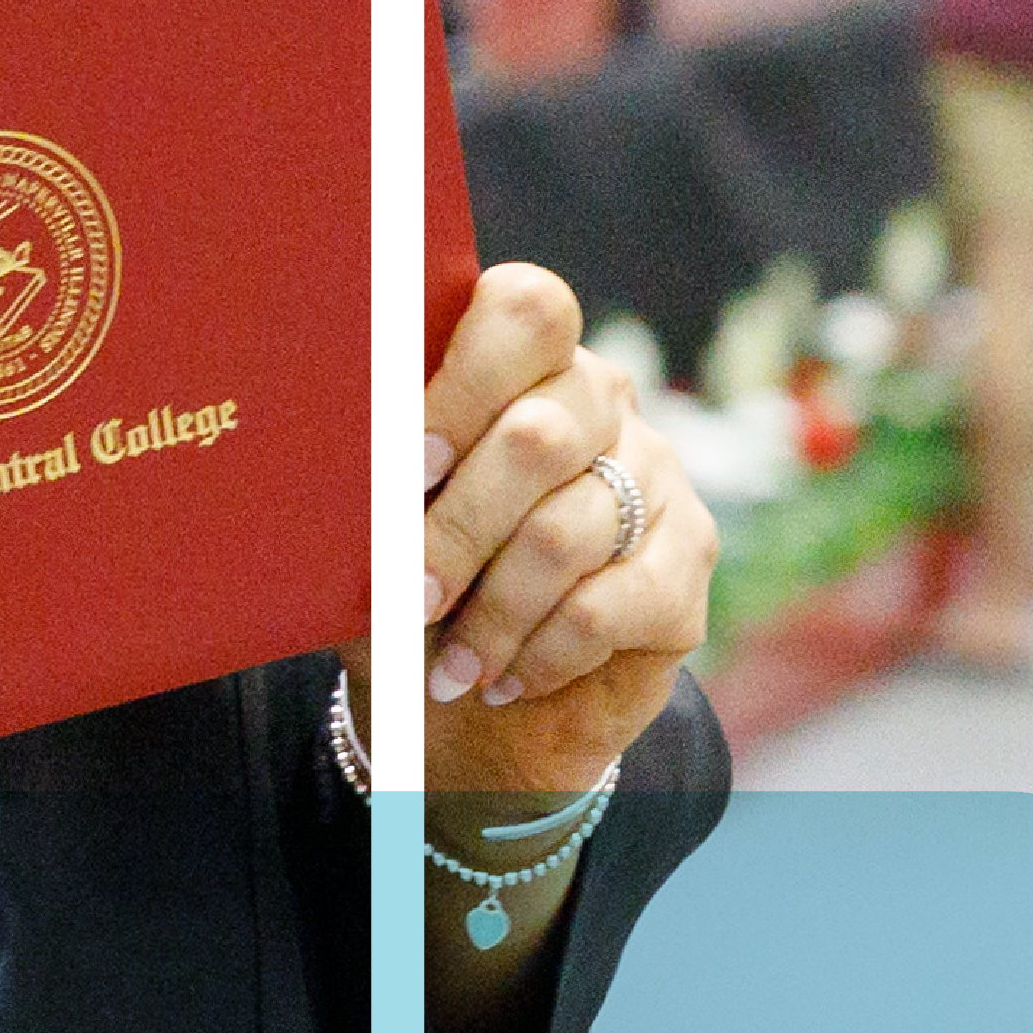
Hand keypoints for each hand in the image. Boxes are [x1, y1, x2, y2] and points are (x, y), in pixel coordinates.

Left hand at [408, 262, 714, 810]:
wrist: (473, 718)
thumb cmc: (411, 601)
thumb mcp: (371, 540)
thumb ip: (371, 486)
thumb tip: (346, 469)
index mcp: (520, 363)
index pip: (525, 313)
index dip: (464, 382)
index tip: (407, 463)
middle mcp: (600, 402)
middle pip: (538, 436)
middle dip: (457, 529)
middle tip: (409, 593)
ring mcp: (655, 475)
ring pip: (565, 533)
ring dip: (492, 615)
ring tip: (449, 666)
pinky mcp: (686, 563)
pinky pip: (608, 605)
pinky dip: (540, 654)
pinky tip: (505, 679)